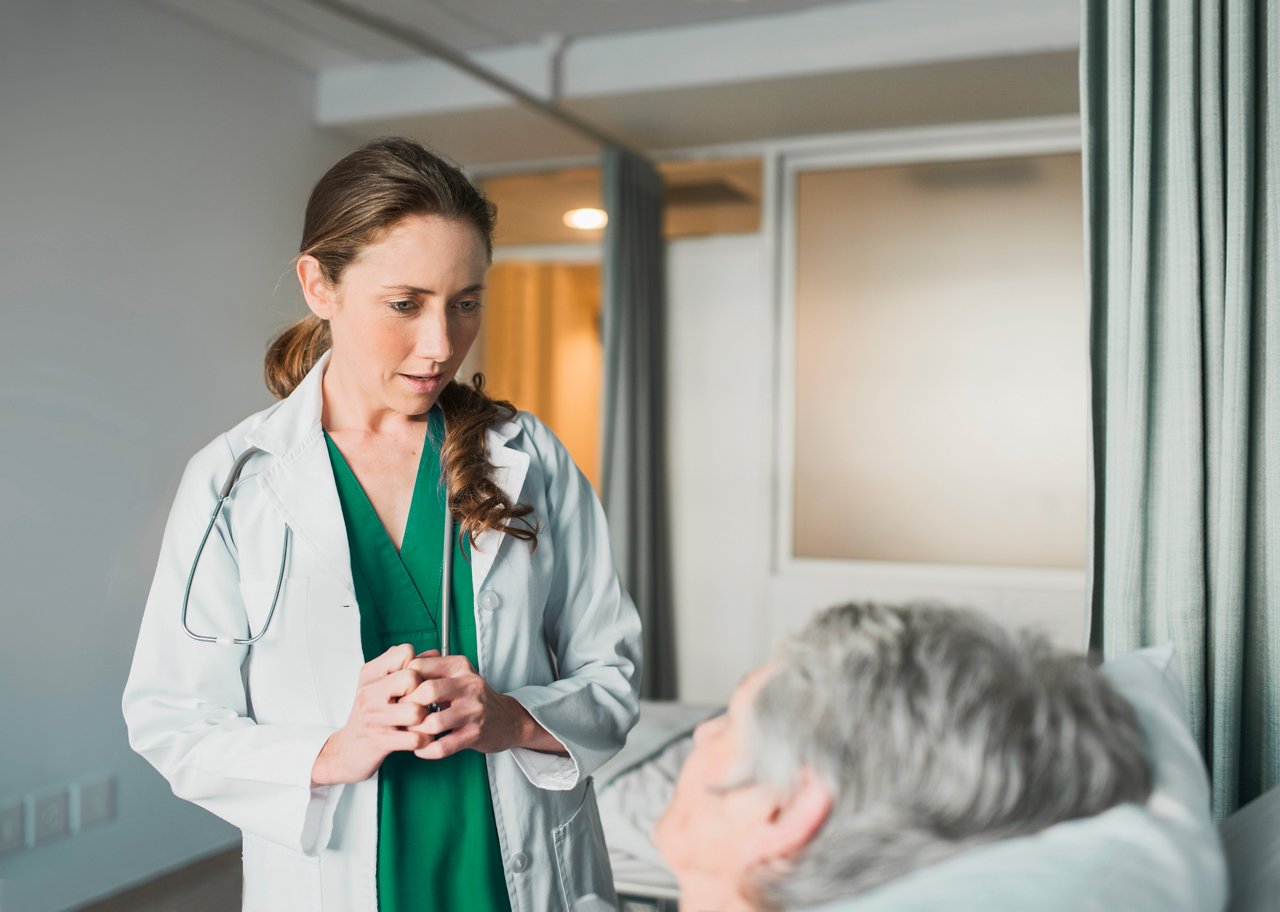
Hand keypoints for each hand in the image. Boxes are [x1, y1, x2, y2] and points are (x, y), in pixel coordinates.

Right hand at [310, 644, 429, 785]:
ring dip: (425, 720)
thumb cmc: (372, 713)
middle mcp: (368, 692)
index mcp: (371, 673)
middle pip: (412, 678)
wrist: (348, 748)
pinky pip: (415, 738)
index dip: (418, 666)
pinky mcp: (379, 741)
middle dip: (423, 693)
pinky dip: (424, 740)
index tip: (413, 683)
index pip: (406, 652)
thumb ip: (408, 665)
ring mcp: (373, 717)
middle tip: (420, 704)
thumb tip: (434, 653)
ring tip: (420, 722)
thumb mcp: (383, 682)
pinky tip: (419, 737)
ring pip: (416, 711)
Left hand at [404, 654, 565, 759]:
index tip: (397, 695)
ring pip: (432, 723)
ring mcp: (474, 710)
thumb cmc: (472, 697)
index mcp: (459, 666)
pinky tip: (422, 748)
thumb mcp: (456, 674)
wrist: (507, 719)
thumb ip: (430, 669)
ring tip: (411, 734)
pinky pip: (442, 747)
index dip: (402, 683)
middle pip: (425, 692)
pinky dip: (426, 751)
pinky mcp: (476, 734)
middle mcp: (469, 684)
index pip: (418, 667)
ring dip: (415, 733)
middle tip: (401, 716)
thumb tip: (396, 670)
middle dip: (407, 707)